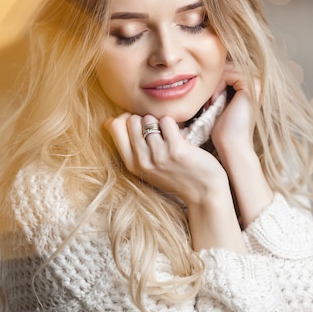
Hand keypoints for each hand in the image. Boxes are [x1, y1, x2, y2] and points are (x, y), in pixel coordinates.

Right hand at [104, 113, 245, 251]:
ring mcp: (158, 155)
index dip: (126, 118)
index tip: (138, 124)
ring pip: (149, 119)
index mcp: (131, 164)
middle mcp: (142, 161)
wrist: (204, 193)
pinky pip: (166, 121)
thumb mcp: (146, 167)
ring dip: (160, 122)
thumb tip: (109, 120)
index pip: (114, 126)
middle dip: (144, 120)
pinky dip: (173, 124)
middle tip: (158, 132)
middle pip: (131, 120)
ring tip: (169, 137)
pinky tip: (179, 137)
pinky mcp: (176, 149)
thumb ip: (129, 146)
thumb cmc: (176, 176)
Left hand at [209, 62, 259, 154]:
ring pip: (227, 69)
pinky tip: (214, 101)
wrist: (232, 145)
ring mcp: (255, 83)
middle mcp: (256, 82)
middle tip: (206, 100)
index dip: (213, 81)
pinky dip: (217, 86)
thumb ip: (217, 89)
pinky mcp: (251, 86)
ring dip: (213, 84)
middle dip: (213, 81)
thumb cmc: (223, 130)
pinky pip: (229, 74)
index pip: (227, 70)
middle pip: (227, 67)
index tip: (206, 100)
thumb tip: (200, 76)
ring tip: (209, 103)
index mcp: (250, 85)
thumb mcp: (218, 104)